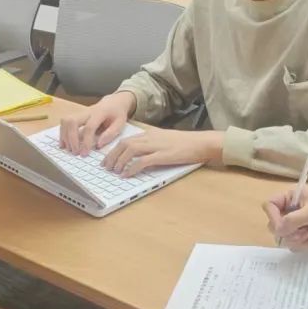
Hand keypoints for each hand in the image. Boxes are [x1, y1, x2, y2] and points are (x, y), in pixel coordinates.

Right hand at [60, 91, 135, 155]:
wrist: (113, 102)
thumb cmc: (117, 114)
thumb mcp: (120, 123)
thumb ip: (110, 134)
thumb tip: (98, 145)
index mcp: (100, 112)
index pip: (89, 127)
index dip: (86, 141)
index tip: (85, 153)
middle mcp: (87, 111)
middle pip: (72, 121)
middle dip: (71, 138)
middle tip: (75, 152)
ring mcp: (80, 112)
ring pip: (66, 121)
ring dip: (65, 136)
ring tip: (69, 149)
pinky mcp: (76, 115)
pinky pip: (65, 122)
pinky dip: (63, 133)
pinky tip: (64, 144)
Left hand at [102, 129, 222, 176]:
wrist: (201, 143)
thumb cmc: (186, 143)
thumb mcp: (166, 140)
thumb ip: (153, 145)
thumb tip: (140, 156)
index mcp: (150, 134)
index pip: (126, 139)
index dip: (113, 150)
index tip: (107, 159)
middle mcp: (150, 138)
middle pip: (124, 144)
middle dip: (112, 156)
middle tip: (106, 167)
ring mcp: (156, 146)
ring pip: (130, 150)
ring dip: (119, 161)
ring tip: (115, 171)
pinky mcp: (163, 155)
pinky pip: (142, 161)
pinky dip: (132, 168)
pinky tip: (127, 174)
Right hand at [263, 189, 307, 249]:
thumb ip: (292, 220)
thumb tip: (277, 230)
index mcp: (292, 195)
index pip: (270, 205)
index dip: (273, 217)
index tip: (282, 227)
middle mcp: (292, 208)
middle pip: (274, 222)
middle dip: (286, 231)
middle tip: (300, 232)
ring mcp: (298, 222)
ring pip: (283, 235)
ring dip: (294, 238)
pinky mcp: (304, 233)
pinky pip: (292, 242)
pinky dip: (300, 244)